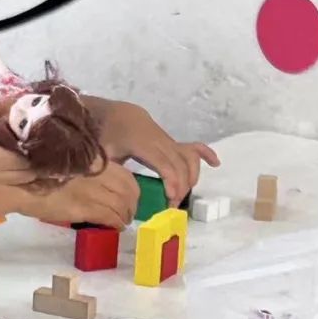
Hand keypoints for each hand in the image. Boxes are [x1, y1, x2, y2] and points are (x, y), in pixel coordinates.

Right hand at [0, 97, 35, 193]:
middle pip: (24, 174)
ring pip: (12, 178)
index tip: (40, 129)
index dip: (39, 147)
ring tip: (19, 139)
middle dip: (35, 159)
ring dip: (21, 163)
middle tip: (34, 134)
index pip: (29, 160)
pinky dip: (6, 166)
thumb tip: (12, 100)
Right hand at [21, 159, 139, 229]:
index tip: (128, 198)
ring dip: (125, 217)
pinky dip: (116, 224)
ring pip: (122, 206)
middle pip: (129, 192)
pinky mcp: (85, 207)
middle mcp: (98, 173)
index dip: (131, 191)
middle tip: (128, 214)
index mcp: (93, 159)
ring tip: (122, 223)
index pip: (126, 176)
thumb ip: (83, 167)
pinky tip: (115, 228)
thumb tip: (94, 179)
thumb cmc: (35, 170)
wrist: (19, 180)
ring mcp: (93, 190)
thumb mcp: (65, 160)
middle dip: (132, 205)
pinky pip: (110, 217)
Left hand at [92, 98, 219, 204]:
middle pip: (180, 163)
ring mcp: (165, 138)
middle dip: (181, 185)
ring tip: (182, 194)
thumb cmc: (102, 136)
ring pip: (188, 156)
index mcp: (141, 142)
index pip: (165, 164)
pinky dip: (204, 154)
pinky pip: (190, 145)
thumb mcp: (102, 155)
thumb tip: (120, 192)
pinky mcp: (168, 139)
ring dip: (190, 176)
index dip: (172, 182)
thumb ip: (112, 171)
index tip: (172, 200)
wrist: (107, 113)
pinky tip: (215, 163)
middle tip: (173, 205)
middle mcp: (158, 138)